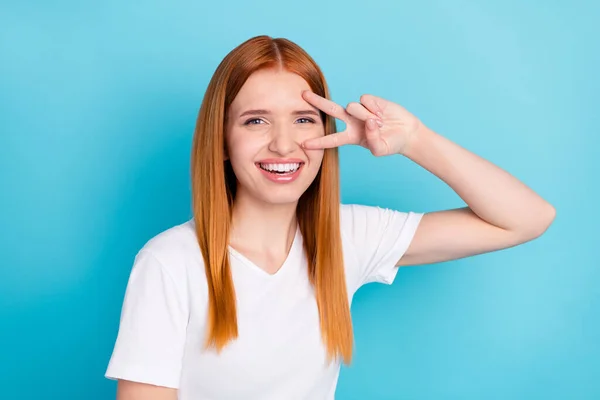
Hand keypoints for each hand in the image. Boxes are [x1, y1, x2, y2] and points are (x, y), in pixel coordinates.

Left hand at [301, 91, 423, 155]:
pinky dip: (373, 107)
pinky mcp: (370, 100)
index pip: (331, 140)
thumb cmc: (391, 143)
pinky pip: (365, 100)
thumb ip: (372, 139)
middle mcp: (352, 121)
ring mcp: (360, 110)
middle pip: (331, 110)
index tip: (304, 144)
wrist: (406, 132)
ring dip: (365, 115)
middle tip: (302, 95)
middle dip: (317, 102)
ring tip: (379, 123)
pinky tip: (381, 113)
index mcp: (350, 137)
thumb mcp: (380, 149)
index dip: (318, 142)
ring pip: (352, 107)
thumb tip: (368, 121)